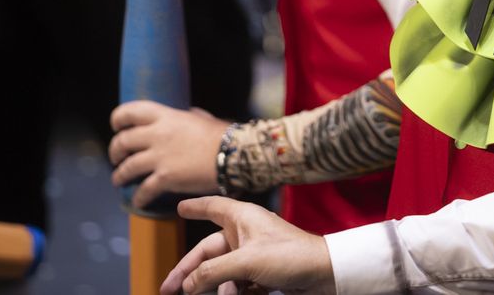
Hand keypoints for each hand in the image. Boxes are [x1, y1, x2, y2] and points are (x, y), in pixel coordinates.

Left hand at [109, 100, 228, 209]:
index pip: (130, 112)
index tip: (117, 127)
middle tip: (116, 158)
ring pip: (128, 167)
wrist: (233, 155)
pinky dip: (138, 197)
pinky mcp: (166, 177)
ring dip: (120, 175)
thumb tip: (187, 114)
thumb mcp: (203, 118)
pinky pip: (144, 189)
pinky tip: (138, 202)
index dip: (118, 119)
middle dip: (115, 151)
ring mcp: (160, 157)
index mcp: (166, 116)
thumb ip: (189, 116)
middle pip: (123, 141)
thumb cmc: (223, 135)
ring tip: (119, 180)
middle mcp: (158, 134)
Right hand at [162, 197, 334, 294]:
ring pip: (223, 270)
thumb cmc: (290, 256)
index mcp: (242, 217)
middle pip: (208, 250)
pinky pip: (240, 282)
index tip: (179, 206)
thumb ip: (212, 272)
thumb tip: (188, 284)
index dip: (195, 207)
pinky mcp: (264, 270)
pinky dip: (236, 291)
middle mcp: (247, 232)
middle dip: (190, 271)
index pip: (212, 206)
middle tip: (168, 289)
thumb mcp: (245, 262)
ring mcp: (255, 252)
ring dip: (217, 286)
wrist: (325, 274)